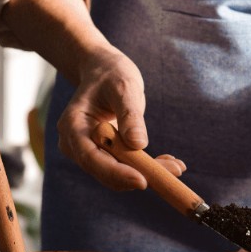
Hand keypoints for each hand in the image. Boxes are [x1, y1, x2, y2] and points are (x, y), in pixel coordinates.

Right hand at [55, 52, 185, 189]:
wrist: (103, 71)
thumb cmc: (111, 74)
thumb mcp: (123, 86)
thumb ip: (130, 115)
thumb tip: (138, 144)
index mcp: (73, 126)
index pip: (91, 158)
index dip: (116, 173)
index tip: (142, 181)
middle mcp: (76, 144)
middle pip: (106, 171)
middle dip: (140, 174)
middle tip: (174, 170)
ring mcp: (90, 151)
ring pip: (119, 172)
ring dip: (148, 173)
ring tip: (177, 166)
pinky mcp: (105, 154)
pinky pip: (126, 166)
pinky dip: (148, 167)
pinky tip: (170, 162)